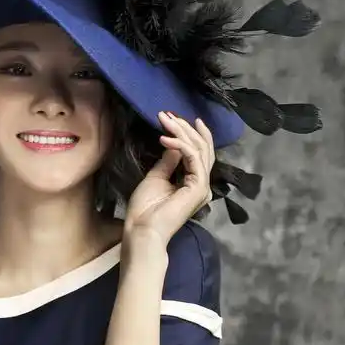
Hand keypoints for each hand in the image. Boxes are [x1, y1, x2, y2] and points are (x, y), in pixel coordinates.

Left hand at [123, 111, 214, 244]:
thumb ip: (168, 161)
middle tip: (168, 114)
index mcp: (193, 183)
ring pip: (199, 150)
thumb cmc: (145, 209)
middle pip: (202, 148)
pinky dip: (179, 144)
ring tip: (165, 120)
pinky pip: (193, 158)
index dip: (189, 134)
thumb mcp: (155, 177)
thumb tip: (173, 145)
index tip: (175, 118)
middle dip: (186, 128)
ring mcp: (202, 186)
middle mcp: (201, 183)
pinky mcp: (198, 187)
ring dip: (182, 131)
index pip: (199, 153)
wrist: (142, 229)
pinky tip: (164, 138)